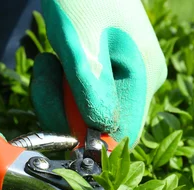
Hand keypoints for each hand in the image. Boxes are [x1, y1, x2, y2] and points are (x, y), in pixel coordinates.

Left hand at [30, 0, 166, 147]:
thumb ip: (90, 89)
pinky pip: (76, 97)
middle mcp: (138, 82)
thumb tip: (99, 136)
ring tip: (50, 62)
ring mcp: (119, 77)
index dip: (90, 145)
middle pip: (100, 126)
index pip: (124, 135)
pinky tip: (54, 60)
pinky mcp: (100, 72)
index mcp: (144, 76)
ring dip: (56, 98)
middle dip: (65, 113)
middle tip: (49, 76)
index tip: (57, 132)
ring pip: (83, 114)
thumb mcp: (80, 41)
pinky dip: (58, 86)